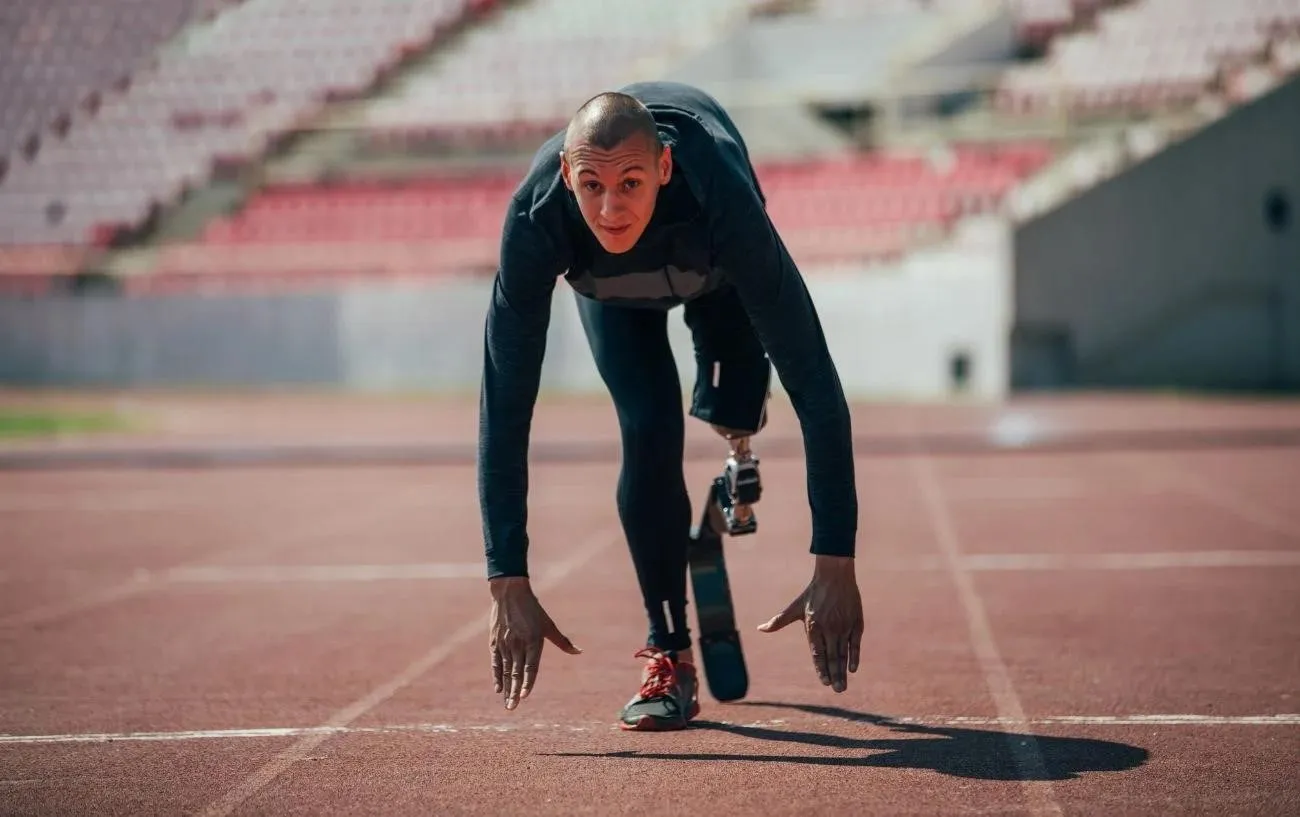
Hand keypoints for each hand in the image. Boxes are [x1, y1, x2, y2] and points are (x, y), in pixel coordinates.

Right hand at [488, 577, 581, 709]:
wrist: (509, 594)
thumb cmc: (533, 610)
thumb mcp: (548, 625)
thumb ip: (562, 641)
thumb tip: (579, 652)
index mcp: (533, 641)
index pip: (530, 667)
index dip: (528, 682)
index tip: (525, 695)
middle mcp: (518, 645)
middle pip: (516, 673)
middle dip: (514, 692)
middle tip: (512, 708)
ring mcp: (505, 645)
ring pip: (505, 671)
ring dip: (506, 689)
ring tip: (508, 704)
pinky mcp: (495, 643)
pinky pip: (495, 664)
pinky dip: (496, 676)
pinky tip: (498, 689)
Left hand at [757, 555, 862, 692]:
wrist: (834, 576)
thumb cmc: (812, 594)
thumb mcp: (795, 608)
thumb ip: (778, 621)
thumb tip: (759, 629)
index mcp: (813, 627)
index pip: (817, 653)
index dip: (821, 668)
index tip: (823, 682)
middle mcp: (829, 629)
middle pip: (832, 657)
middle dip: (834, 676)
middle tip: (837, 691)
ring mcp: (843, 626)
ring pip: (843, 653)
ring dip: (844, 671)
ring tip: (842, 686)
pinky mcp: (855, 622)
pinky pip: (855, 643)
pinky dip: (854, 656)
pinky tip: (853, 668)